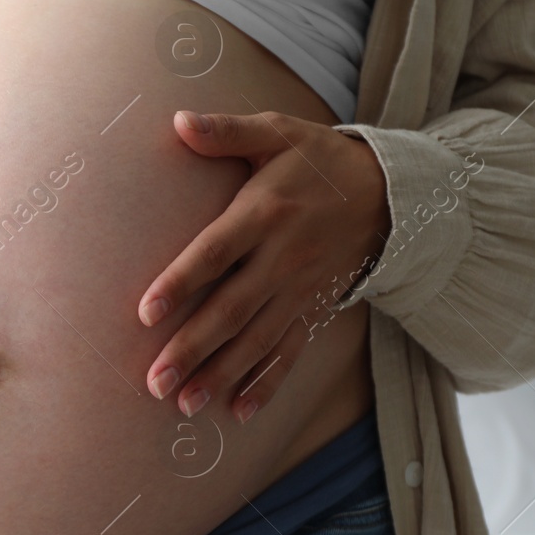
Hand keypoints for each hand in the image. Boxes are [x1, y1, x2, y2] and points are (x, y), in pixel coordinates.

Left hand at [138, 110, 390, 421]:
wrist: (389, 193)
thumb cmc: (318, 160)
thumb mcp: (277, 133)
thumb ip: (226, 131)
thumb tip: (177, 122)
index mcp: (264, 214)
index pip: (215, 253)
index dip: (180, 283)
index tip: (145, 313)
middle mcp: (281, 259)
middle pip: (231, 310)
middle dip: (192, 349)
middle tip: (155, 383)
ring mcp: (299, 290)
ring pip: (256, 341)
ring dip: (221, 375)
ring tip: (185, 406)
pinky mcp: (314, 308)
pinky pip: (290, 352)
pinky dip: (267, 383)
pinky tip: (240, 412)